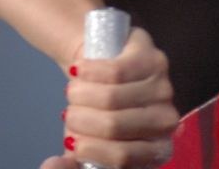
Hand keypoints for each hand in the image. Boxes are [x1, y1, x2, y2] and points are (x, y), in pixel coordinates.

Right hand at [58, 27, 178, 168]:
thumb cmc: (99, 114)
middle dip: (80, 120)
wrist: (107, 68)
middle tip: (69, 114)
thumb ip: (72, 163)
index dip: (91, 150)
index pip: (123, 158)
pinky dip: (88, 72)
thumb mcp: (85, 144)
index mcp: (156, 151)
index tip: (69, 141)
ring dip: (80, 94)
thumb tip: (51, 167)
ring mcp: (163, 89)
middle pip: (113, 126)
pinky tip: (78, 71)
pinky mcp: (154, 61)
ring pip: (112, 97)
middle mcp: (166, 122)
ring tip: (72, 92)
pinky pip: (114, 71)